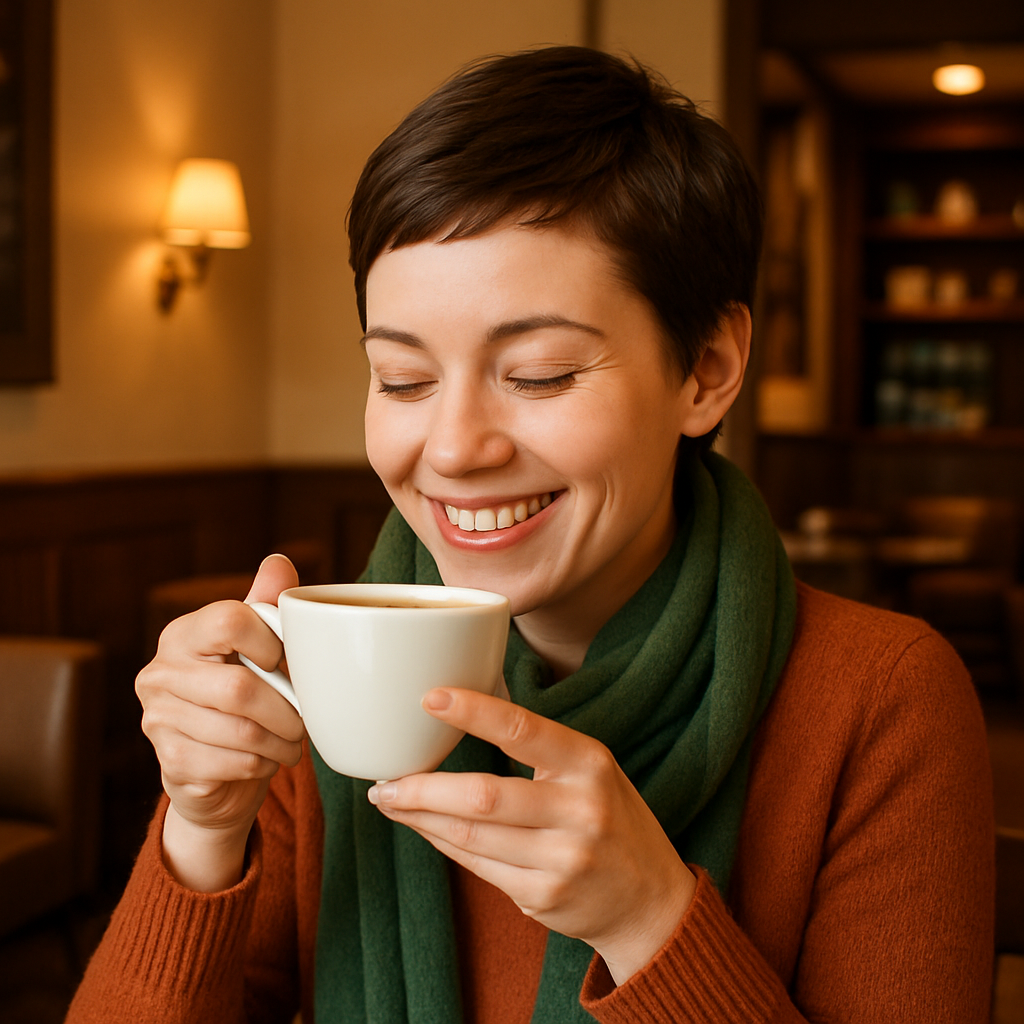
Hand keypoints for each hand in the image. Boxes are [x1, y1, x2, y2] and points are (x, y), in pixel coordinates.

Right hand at [136, 554, 304, 890]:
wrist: (215, 772)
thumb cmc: (242, 698)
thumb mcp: (256, 648)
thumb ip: (266, 605)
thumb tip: (279, 562)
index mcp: (183, 635)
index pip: (231, 620)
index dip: (272, 642)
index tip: (284, 661)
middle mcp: (160, 674)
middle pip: (239, 687)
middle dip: (286, 709)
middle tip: (304, 720)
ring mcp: (158, 720)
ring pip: (241, 731)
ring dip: (280, 741)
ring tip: (292, 742)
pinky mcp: (170, 764)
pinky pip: (232, 763)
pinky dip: (261, 764)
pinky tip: (266, 760)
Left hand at [367, 688, 695, 983]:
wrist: (650, 900)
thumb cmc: (609, 817)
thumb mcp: (589, 770)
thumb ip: (538, 747)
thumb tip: (459, 713)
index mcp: (589, 762)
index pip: (522, 729)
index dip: (473, 712)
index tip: (430, 698)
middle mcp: (579, 809)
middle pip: (483, 796)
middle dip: (422, 789)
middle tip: (384, 781)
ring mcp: (562, 859)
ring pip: (471, 835)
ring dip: (421, 818)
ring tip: (391, 801)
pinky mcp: (543, 896)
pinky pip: (477, 866)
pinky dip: (442, 844)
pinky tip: (423, 828)